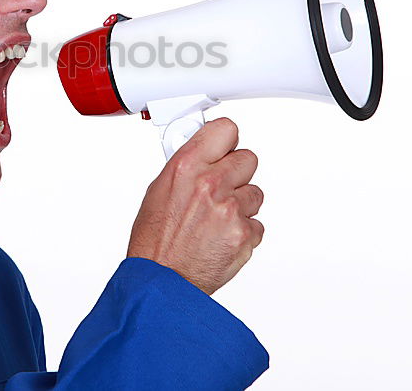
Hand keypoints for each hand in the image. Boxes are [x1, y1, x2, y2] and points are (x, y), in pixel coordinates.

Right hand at [126, 117, 263, 294]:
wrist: (162, 280)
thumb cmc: (155, 240)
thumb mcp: (158, 190)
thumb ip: (187, 167)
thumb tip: (204, 152)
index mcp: (186, 167)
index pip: (225, 129)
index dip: (226, 139)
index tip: (224, 145)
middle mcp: (210, 184)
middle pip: (248, 158)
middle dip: (237, 172)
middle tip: (221, 186)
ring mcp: (230, 209)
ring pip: (255, 193)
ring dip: (240, 204)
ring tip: (216, 219)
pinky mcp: (244, 234)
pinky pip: (256, 223)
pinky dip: (242, 230)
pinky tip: (221, 237)